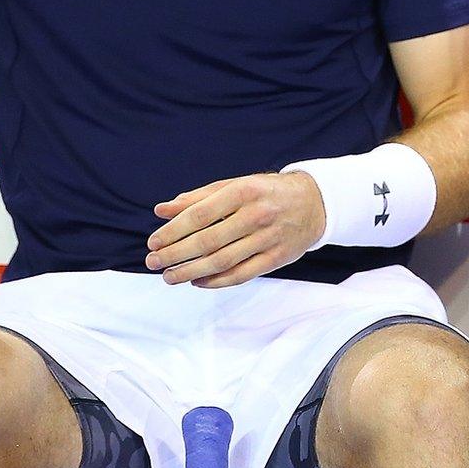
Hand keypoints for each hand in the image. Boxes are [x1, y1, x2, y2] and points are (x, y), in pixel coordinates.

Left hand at [145, 171, 327, 287]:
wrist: (315, 201)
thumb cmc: (265, 192)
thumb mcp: (234, 185)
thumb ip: (198, 198)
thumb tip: (161, 210)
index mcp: (243, 191)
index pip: (200, 215)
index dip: (173, 231)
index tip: (153, 242)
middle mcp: (257, 214)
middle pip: (208, 241)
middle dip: (176, 254)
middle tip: (153, 262)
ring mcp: (269, 238)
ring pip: (223, 261)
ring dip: (191, 272)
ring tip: (169, 276)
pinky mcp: (278, 257)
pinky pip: (242, 274)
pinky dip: (217, 281)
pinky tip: (197, 282)